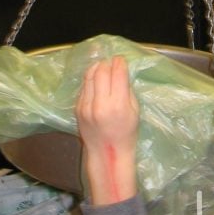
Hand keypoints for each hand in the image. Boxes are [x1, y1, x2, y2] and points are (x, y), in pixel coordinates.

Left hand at [75, 56, 139, 204]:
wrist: (107, 154)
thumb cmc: (126, 134)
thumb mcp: (135, 111)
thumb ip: (127, 90)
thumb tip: (120, 72)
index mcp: (117, 105)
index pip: (117, 73)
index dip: (120, 62)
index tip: (121, 60)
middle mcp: (100, 104)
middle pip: (101, 71)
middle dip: (107, 63)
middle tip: (111, 63)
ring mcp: (86, 106)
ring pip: (89, 76)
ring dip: (97, 68)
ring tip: (102, 67)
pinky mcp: (78, 109)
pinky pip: (84, 87)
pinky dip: (90, 80)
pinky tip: (96, 82)